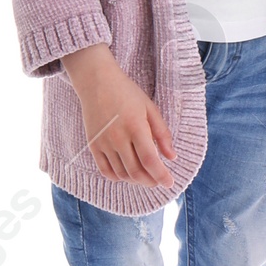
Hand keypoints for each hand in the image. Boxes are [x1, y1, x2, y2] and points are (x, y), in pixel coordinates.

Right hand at [62, 45, 174, 183]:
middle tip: (158, 181)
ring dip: (136, 180)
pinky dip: (118, 177)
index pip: (150, 160)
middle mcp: (118, 138)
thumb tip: (172, 157)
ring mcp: (104, 143)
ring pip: (122, 174)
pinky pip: (106, 170)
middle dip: (150, 181)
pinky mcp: (93, 146)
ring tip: (145, 176)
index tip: (169, 183)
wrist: (97, 82)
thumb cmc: (127, 93)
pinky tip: (127, 174)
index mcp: (136, 127)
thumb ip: (162, 133)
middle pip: (136, 171)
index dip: (161, 175)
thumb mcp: (150, 108)